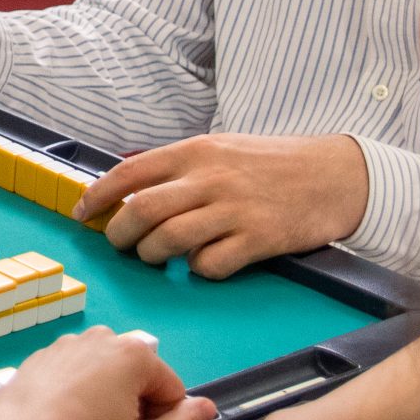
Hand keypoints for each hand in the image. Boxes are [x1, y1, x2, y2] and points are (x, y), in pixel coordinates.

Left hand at [0, 327, 215, 419]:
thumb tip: (204, 408)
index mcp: (134, 354)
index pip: (172, 390)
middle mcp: (101, 339)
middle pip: (137, 379)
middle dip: (133, 409)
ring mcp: (66, 346)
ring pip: (104, 378)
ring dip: (104, 403)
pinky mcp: (39, 360)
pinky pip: (72, 379)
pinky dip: (74, 398)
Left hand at [74, 132, 367, 278]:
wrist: (336, 174)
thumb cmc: (273, 164)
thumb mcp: (222, 149)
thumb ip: (181, 167)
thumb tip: (132, 190)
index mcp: (196, 151)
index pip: (130, 172)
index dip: (99, 196)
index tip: (83, 214)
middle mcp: (211, 177)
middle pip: (142, 210)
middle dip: (120, 234)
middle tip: (120, 244)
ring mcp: (235, 209)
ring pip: (169, 240)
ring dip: (153, 255)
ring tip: (155, 257)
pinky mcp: (259, 239)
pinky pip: (210, 264)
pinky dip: (198, 269)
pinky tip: (203, 263)